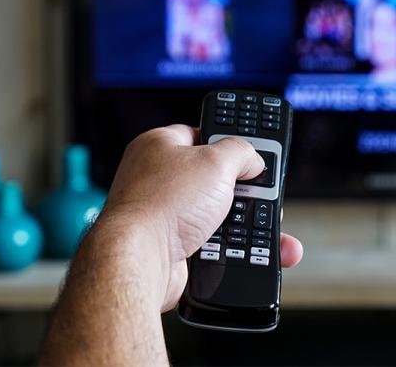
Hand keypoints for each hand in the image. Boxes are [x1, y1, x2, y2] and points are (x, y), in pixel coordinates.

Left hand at [101, 124, 303, 310]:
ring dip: (236, 221)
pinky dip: (224, 245)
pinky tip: (231, 245)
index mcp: (159, 146)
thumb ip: (241, 151)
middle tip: (254, 194)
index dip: (228, 144)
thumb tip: (252, 159)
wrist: (141, 259)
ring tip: (248, 224)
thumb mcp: (217, 161)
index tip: (250, 154)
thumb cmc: (161, 206)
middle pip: (212, 177)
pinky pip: (208, 240)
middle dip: (238, 190)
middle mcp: (156, 178)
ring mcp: (162, 212)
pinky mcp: (170, 243)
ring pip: (213, 212)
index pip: (202, 134)